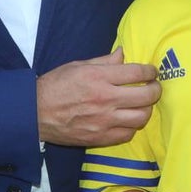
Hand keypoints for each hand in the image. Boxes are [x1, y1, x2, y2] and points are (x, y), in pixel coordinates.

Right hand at [36, 47, 160, 146]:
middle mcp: (105, 99)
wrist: (35, 113)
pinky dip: (132, 126)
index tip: (152, 71)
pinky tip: (128, 119)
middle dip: (155, 89)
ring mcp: (104, 121)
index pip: (137, 73)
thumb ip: (104, 61)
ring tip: (142, 104)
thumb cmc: (55, 85)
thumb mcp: (78, 66)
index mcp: (99, 78)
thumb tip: (123, 54)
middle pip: (146, 96)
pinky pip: (127, 134)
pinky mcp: (100, 138)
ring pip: (141, 117)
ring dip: (146, 109)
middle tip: (154, 86)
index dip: (150, 71)